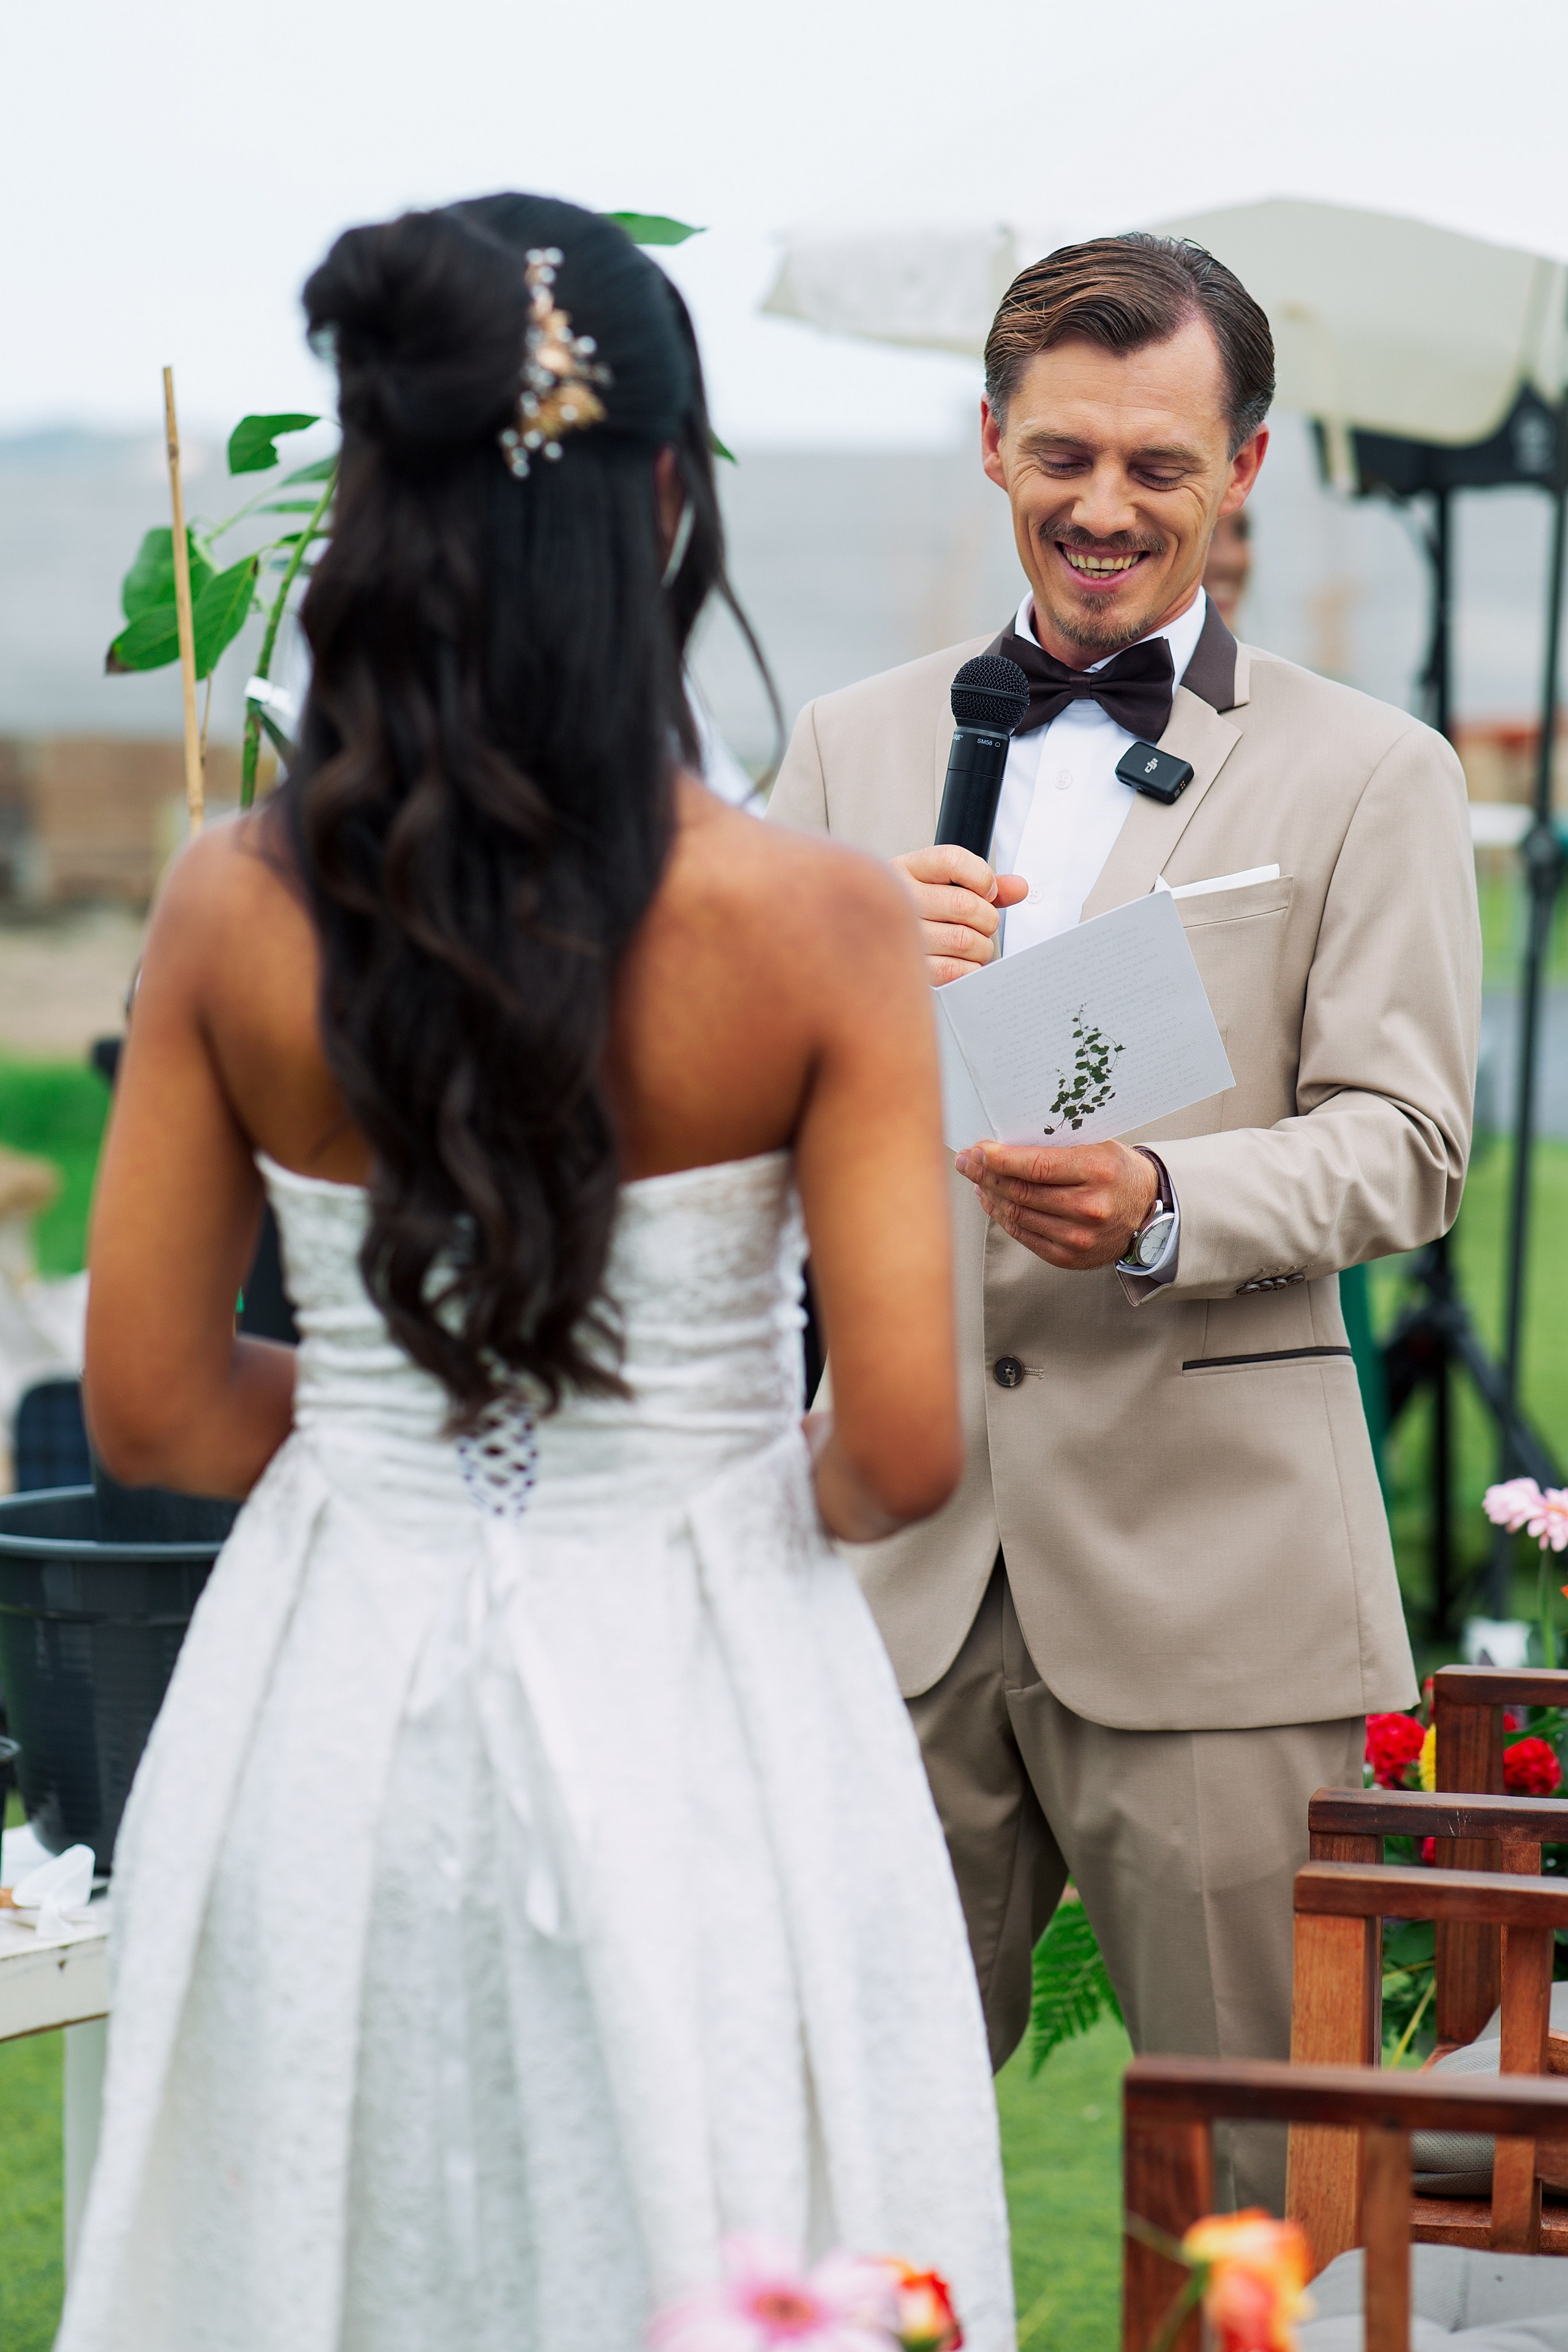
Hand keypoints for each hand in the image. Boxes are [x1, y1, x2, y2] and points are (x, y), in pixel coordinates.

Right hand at [891, 845, 1028, 985]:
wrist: (884, 945)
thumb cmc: (924, 911)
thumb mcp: (948, 886)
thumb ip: (984, 883)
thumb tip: (1020, 888)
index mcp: (907, 869)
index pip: (952, 860)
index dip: (982, 878)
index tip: (986, 892)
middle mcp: (898, 900)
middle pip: (964, 904)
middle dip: (987, 918)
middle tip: (982, 925)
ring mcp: (901, 937)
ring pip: (965, 940)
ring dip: (981, 947)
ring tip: (972, 945)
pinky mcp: (910, 971)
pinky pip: (956, 970)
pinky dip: (970, 968)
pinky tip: (961, 962)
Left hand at [955, 1139, 1157, 1270]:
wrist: (1146, 1211)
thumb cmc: (1115, 1170)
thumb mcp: (1096, 1146)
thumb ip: (1055, 1146)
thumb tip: (1002, 1144)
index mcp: (1098, 1172)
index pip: (1037, 1166)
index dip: (1000, 1160)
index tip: (977, 1150)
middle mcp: (1089, 1208)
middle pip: (1022, 1191)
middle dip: (986, 1174)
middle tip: (966, 1161)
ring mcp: (1078, 1237)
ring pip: (1017, 1214)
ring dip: (990, 1195)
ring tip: (977, 1179)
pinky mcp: (1068, 1257)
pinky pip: (1023, 1234)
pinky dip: (1002, 1216)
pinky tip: (992, 1200)